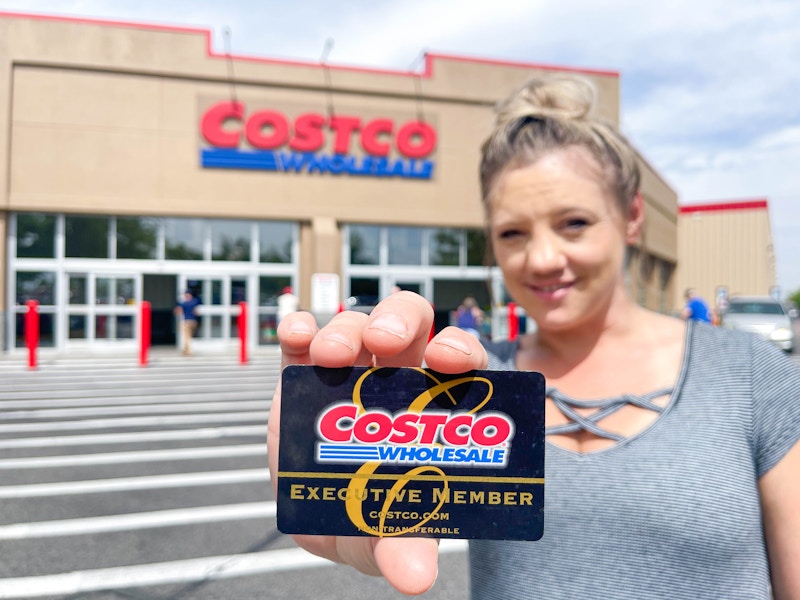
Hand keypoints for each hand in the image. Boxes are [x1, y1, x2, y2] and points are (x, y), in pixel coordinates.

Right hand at [267, 291, 487, 594]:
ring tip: (330, 356)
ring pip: (355, 326)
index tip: (450, 359)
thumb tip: (414, 577)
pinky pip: (302, 338)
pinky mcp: (302, 373)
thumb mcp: (387, 538)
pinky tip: (296, 335)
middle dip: (397, 320)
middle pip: (407, 324)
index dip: (461, 349)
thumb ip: (404, 549)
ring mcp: (348, 371)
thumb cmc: (371, 520)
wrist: (323, 516)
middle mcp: (394, 377)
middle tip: (381, 341)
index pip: (460, 360)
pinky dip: (298, 329)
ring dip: (344, 330)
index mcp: (432, 403)